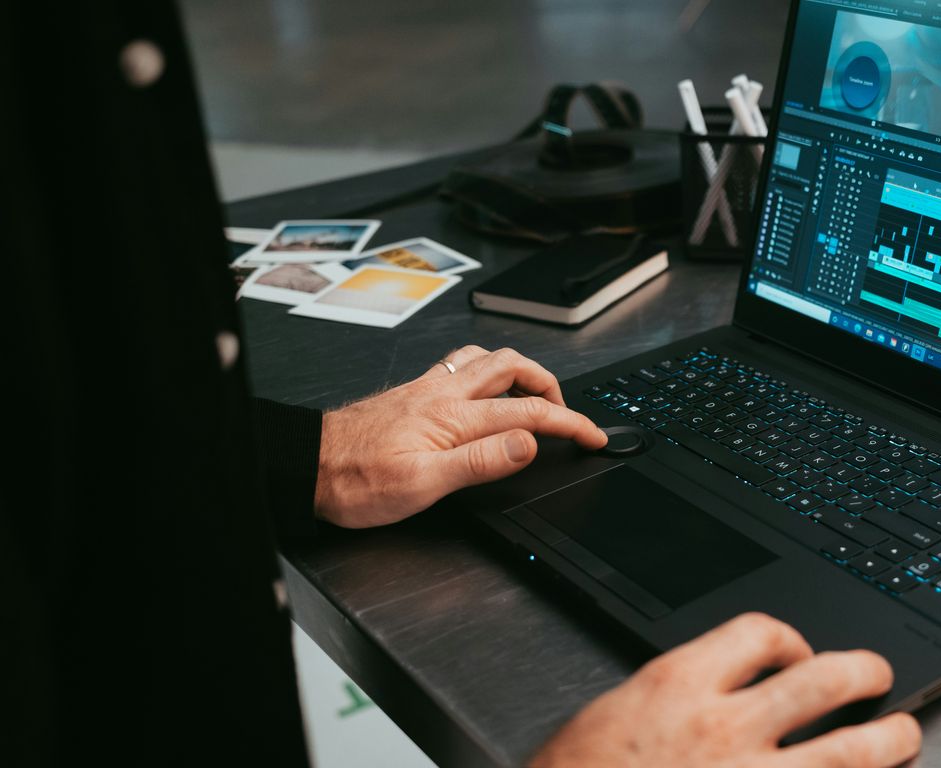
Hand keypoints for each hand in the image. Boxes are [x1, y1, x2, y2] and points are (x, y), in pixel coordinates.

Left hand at [314, 345, 607, 527]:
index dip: (570, 423)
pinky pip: (460, 365)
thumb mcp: (423, 484)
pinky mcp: (413, 393)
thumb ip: (480, 461)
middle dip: (551, 385)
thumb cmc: (354, 480)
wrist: (306, 465)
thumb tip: (528, 442)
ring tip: (533, 395)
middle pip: (513, 368)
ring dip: (519, 371)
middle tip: (567, 413)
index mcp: (454, 416)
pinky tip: (481, 389)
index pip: (529, 413)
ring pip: (486, 360)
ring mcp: (427, 389)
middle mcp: (443, 393)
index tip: (594, 436)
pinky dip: (486, 371)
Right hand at [530, 613, 920, 767]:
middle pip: (825, 681)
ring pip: (850, 751)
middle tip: (878, 676)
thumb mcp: (614, 716)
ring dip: (890, 739)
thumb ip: (673, 696)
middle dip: (864, 672)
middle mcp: (724, 731)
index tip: (797, 652)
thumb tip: (720, 687)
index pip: (760, 632)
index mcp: (678, 687)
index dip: (791, 637)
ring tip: (904, 734)